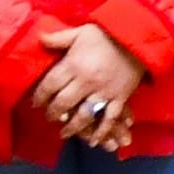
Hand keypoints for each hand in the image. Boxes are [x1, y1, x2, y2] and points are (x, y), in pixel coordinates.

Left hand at [24, 22, 147, 148]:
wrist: (137, 37)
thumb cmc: (106, 34)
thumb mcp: (80, 32)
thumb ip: (58, 38)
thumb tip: (39, 38)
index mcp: (74, 65)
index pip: (50, 85)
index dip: (40, 96)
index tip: (36, 102)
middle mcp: (86, 81)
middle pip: (63, 103)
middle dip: (53, 113)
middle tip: (49, 116)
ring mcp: (103, 92)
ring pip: (83, 115)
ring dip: (72, 127)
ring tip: (64, 132)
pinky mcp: (120, 98)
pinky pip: (109, 118)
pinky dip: (101, 132)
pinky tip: (93, 141)